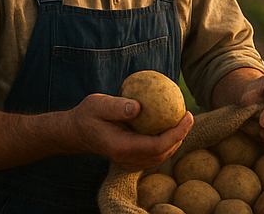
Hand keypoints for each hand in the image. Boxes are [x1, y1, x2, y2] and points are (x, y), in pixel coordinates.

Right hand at [68, 93, 192, 168]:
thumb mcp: (98, 104)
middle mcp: (126, 157)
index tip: (187, 115)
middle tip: (189, 116)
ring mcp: (127, 159)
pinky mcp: (129, 154)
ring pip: (158, 156)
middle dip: (180, 137)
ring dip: (174, 141)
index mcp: (121, 147)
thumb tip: (139, 106)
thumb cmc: (87, 115)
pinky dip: (165, 142)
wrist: (74, 131)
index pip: (157, 146)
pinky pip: (152, 152)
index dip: (177, 133)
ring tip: (183, 120)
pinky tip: (168, 125)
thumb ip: (118, 107)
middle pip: (161, 154)